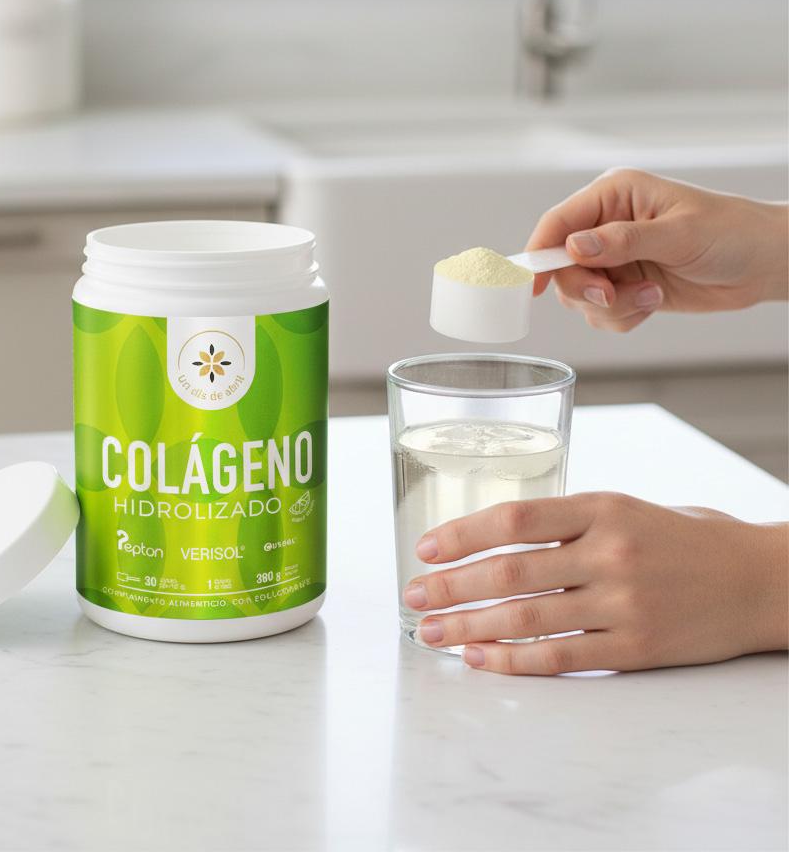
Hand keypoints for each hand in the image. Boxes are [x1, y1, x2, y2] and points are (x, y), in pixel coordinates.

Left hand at [403, 493, 788, 674]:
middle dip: (451, 586)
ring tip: (430, 632)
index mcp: (602, 507)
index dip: (463, 534)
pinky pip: (561, 657)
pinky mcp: (636, 649)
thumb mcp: (624, 507)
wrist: (758, 579)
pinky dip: (513, 660)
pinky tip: (479, 658)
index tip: (426, 548)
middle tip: (413, 595)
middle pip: (510, 571)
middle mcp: (609, 553)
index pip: (515, 517)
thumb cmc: (682, 538)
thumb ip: (566, 522)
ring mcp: (624, 604)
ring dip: (469, 627)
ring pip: (527, 617)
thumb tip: (491, 537)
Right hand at [526, 168, 788, 331]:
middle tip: (611, 297)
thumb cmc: (731, 232)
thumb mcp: (678, 234)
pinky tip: (653, 303)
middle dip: (584, 288)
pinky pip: (601, 312)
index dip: (540, 253)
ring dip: (611, 307)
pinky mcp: (624, 285)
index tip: (534, 284)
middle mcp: (606, 225)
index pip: (558, 223)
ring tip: (650, 298)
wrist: (763, 264)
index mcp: (614, 195)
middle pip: (561, 265)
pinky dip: (622, 317)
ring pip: (579, 294)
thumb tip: (575, 247)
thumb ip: (622, 241)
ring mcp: (614, 258)